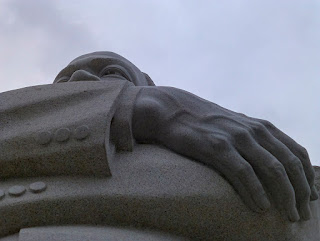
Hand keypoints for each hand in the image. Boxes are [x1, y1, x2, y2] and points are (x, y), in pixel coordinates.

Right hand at [133, 86, 317, 221]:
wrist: (174, 110)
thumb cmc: (206, 123)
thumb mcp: (236, 127)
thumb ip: (254, 140)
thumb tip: (269, 162)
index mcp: (261, 127)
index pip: (296, 152)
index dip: (307, 177)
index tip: (310, 197)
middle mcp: (253, 130)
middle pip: (289, 164)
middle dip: (300, 192)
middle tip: (302, 214)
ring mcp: (236, 138)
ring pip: (272, 169)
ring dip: (285, 195)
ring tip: (289, 215)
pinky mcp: (217, 147)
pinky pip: (243, 172)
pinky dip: (255, 191)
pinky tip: (260, 207)